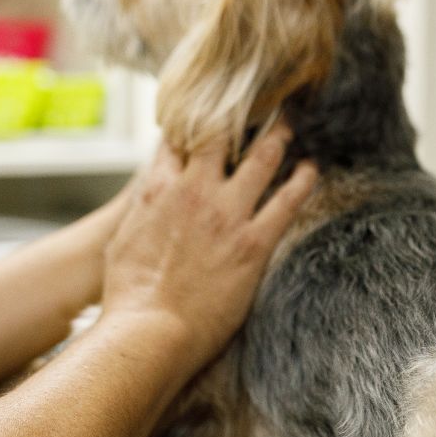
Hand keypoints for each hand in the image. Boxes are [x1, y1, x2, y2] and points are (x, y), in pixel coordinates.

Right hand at [101, 124, 316, 364]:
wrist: (148, 333)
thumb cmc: (129, 298)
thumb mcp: (123, 242)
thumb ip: (143, 212)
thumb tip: (152, 201)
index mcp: (157, 191)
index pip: (179, 138)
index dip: (197, 121)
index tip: (213, 112)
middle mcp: (194, 192)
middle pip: (222, 135)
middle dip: (241, 115)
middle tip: (259, 103)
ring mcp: (227, 214)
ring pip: (262, 158)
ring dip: (279, 137)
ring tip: (291, 124)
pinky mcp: (254, 242)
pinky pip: (288, 200)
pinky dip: (303, 180)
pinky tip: (312, 169)